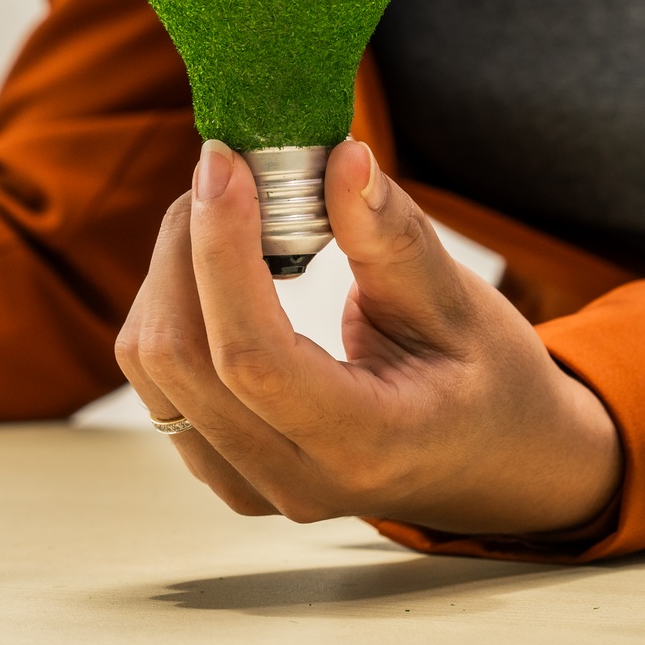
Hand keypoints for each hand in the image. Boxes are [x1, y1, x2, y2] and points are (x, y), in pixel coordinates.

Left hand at [115, 138, 622, 535]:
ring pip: (153, 370)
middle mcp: (295, 480)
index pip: (252, 357)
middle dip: (187, 245)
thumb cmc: (485, 379)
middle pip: (181, 358)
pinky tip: (218, 268)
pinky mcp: (221, 471)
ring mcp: (249, 486)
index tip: (224, 164)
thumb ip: (392, 237)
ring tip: (228, 212)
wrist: (491, 462)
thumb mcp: (460, 303)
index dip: (221, 252)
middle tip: (227, 170)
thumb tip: (341, 158)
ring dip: (172, 271)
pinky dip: (172, 307)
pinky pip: (157, 384)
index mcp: (365, 446)